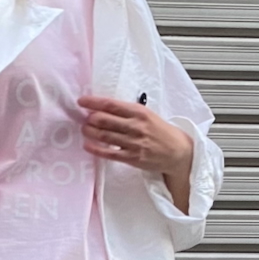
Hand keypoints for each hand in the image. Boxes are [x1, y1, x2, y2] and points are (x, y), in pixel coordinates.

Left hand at [77, 95, 193, 212]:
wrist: (177, 151)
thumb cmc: (160, 132)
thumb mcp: (147, 115)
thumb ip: (128, 112)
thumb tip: (104, 109)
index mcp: (139, 112)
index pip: (111, 105)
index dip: (93, 103)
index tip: (82, 101)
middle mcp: (135, 126)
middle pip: (105, 120)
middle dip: (90, 118)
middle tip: (84, 118)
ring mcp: (133, 143)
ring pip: (105, 136)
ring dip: (90, 132)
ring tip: (84, 129)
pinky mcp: (132, 158)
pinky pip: (109, 153)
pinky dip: (96, 149)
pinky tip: (87, 145)